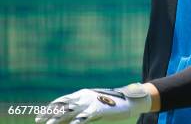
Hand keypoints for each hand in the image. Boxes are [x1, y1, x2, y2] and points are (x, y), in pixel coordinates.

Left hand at [35, 83, 151, 123]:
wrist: (129, 99)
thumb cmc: (112, 102)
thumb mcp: (95, 102)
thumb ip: (83, 106)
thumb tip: (71, 114)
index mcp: (83, 93)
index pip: (63, 100)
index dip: (51, 107)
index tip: (41, 113)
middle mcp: (84, 96)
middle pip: (62, 105)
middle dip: (49, 112)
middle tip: (38, 119)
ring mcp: (90, 103)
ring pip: (69, 111)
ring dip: (57, 119)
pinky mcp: (96, 110)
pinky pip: (81, 119)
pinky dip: (73, 123)